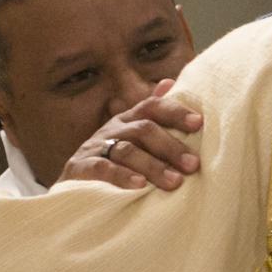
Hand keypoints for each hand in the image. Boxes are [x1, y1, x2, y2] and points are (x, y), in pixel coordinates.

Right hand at [59, 79, 202, 191]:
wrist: (73, 189)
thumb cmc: (114, 164)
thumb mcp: (134, 142)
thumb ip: (153, 118)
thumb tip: (169, 81)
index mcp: (127, 120)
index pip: (152, 107)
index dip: (175, 112)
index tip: (198, 123)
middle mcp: (111, 129)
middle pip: (143, 129)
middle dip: (170, 146)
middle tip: (192, 165)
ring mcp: (93, 147)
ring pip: (126, 150)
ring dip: (152, 166)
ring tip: (174, 181)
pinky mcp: (78, 168)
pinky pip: (100, 168)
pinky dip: (121, 176)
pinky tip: (139, 185)